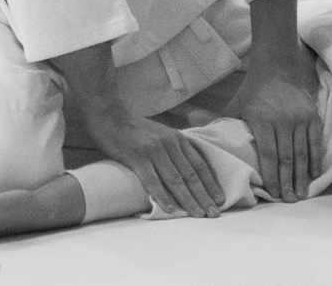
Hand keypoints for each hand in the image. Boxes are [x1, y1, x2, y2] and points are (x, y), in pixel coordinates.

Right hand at [93, 114, 226, 217]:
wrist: (111, 116)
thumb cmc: (136, 130)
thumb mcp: (161, 135)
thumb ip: (174, 150)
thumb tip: (186, 172)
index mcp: (178, 139)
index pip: (200, 165)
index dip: (211, 184)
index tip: (220, 200)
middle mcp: (170, 144)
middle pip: (191, 175)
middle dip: (204, 196)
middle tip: (214, 214)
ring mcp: (154, 151)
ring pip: (176, 180)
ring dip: (188, 199)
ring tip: (198, 214)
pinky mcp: (137, 157)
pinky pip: (152, 180)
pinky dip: (162, 196)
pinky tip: (170, 209)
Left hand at [224, 48, 321, 202]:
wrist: (277, 68)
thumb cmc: (252, 92)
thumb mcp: (235, 107)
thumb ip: (223, 126)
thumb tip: (199, 146)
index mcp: (261, 120)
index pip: (268, 154)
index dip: (272, 176)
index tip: (273, 195)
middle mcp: (282, 120)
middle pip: (286, 157)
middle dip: (288, 182)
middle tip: (289, 202)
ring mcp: (299, 118)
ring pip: (301, 152)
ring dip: (302, 176)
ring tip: (301, 194)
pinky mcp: (312, 115)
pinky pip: (315, 141)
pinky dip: (315, 158)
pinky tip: (315, 174)